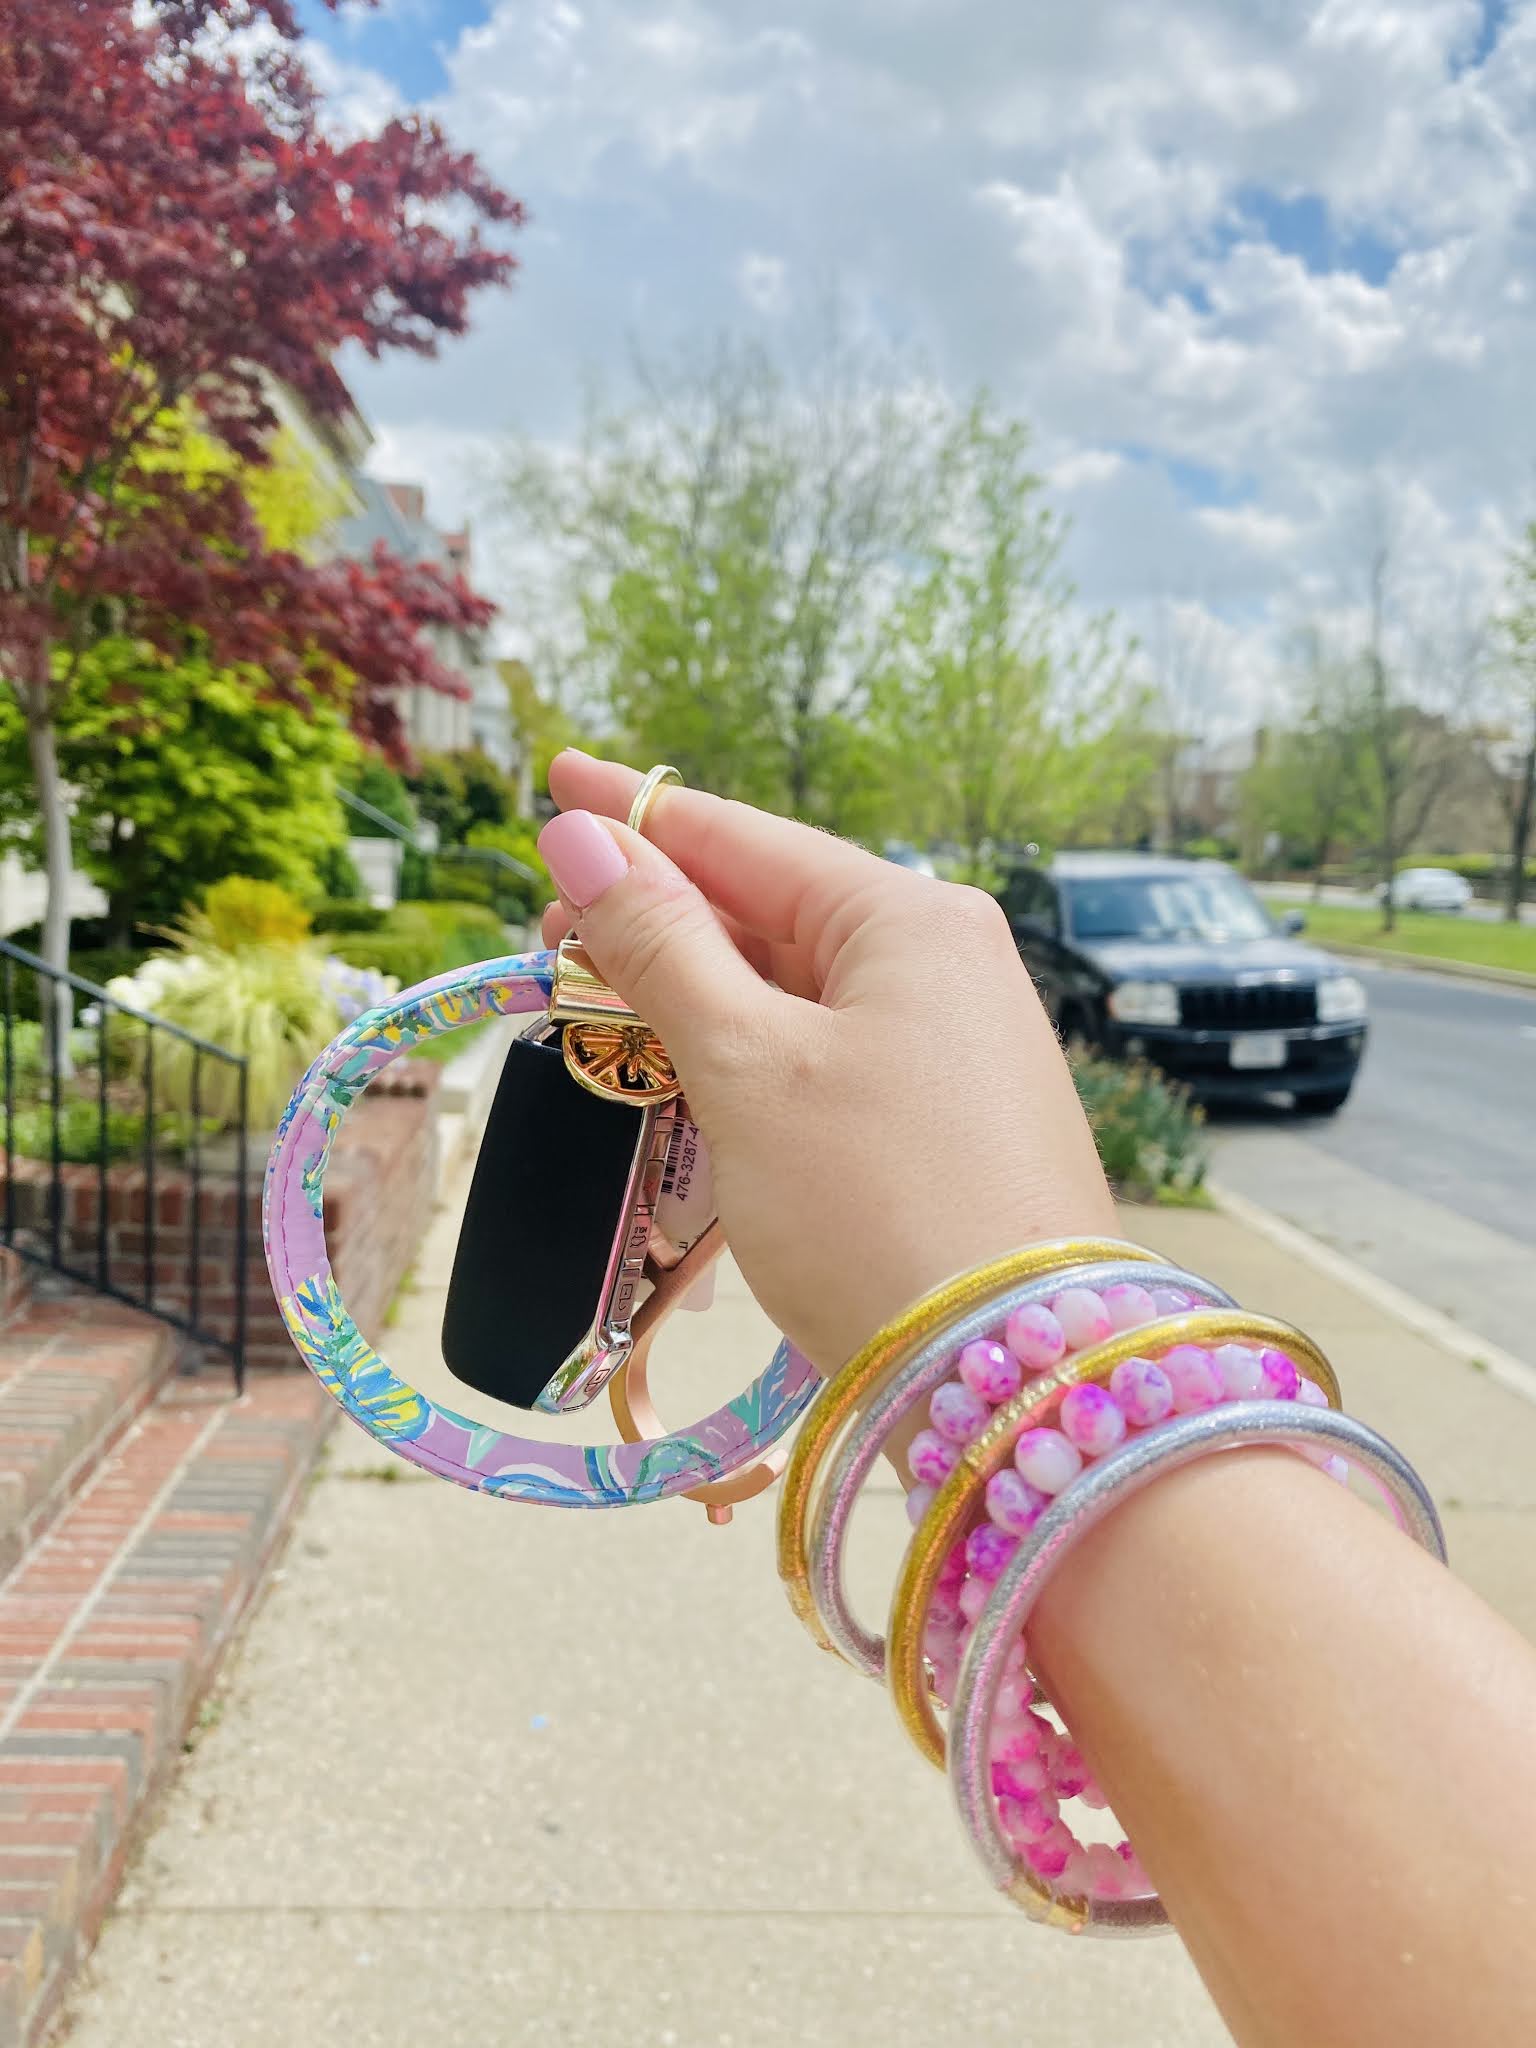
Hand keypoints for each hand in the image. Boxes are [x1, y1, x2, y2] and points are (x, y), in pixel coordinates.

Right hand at [538, 753, 1115, 1371]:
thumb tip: (585, 838)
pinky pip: (828, 1060)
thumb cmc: (876, 1207)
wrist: (1014, 1376)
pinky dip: (748, 1062)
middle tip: (550, 924)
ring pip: (796, 995)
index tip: (557, 780)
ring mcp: (957, 1048)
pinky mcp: (950, 1124)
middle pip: (771, 913)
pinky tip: (687, 1075)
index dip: (642, 815)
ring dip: (696, 998)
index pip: (745, 839)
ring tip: (599, 999)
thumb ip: (662, 949)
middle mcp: (947, 965)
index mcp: (909, 920)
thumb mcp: (748, 1067)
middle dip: (658, 916)